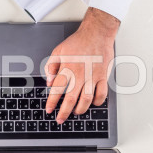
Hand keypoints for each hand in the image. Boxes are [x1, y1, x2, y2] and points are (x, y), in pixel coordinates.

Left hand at [45, 8, 119, 122]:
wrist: (97, 33)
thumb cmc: (78, 41)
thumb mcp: (58, 50)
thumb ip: (51, 66)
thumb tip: (49, 81)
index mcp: (68, 68)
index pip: (57, 89)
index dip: (52, 102)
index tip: (49, 109)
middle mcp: (80, 74)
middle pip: (71, 98)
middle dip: (64, 112)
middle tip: (60, 119)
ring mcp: (93, 76)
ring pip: (87, 99)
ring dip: (80, 109)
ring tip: (75, 112)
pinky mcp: (104, 76)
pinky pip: (102, 93)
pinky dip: (97, 102)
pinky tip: (93, 103)